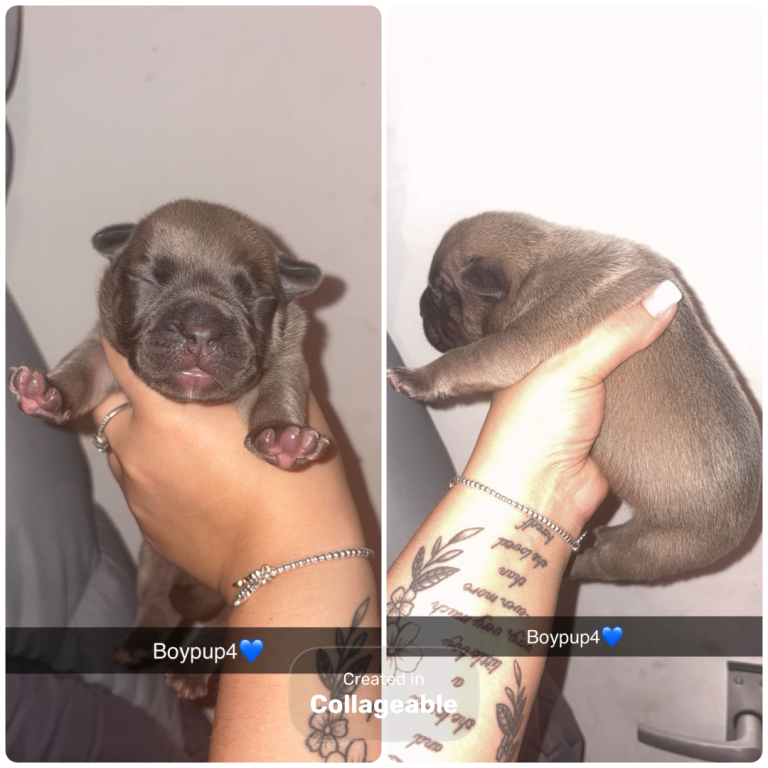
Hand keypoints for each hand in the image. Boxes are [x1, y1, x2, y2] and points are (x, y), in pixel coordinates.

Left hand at [93, 338, 361, 598]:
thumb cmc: (294, 485)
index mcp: (168, 413)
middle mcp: (137, 449)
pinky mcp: (145, 522)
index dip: (131, 337)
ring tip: (192, 440)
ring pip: (120, 443)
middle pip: (112, 400)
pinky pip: (137, 479)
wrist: (291, 563)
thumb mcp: (285, 406)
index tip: (151, 334)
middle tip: (182, 392)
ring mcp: (136, 490)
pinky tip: (197, 477)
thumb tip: (247, 350)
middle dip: (138, 390)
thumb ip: (254, 370)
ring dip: (144, 431)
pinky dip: (155, 467)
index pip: (118, 354)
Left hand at [464, 280, 681, 531]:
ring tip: (674, 340)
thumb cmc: (530, 431)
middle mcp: (561, 376)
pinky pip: (638, 405)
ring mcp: (585, 405)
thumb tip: (662, 296)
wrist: (539, 494)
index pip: (577, 314)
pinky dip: (653, 395)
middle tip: (664, 308)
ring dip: (643, 367)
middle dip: (630, 333)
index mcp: (539, 353)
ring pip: (624, 375)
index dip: (606, 299)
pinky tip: (670, 379)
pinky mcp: (609, 431)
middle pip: (605, 344)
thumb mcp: (571, 365)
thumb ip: (616, 332)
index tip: (641, 279)